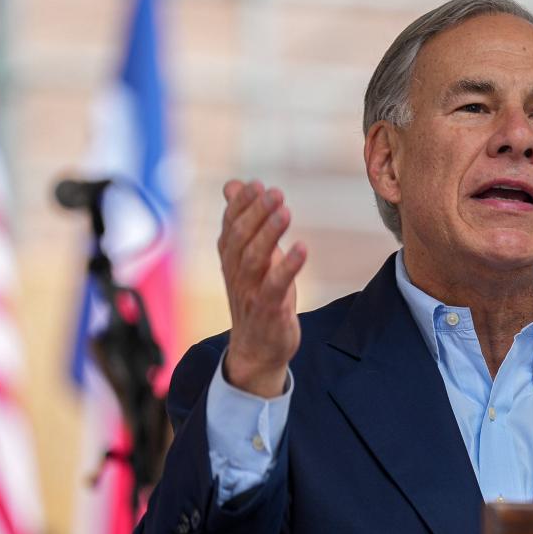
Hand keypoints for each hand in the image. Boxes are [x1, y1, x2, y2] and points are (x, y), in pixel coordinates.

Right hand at [217, 179, 306, 397]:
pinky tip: (302, 248)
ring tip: (285, 211)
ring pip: (254, 258)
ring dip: (269, 233)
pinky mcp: (267, 310)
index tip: (256, 184)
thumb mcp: (251, 256)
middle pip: (241, 238)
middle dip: (256, 212)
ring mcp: (250, 291)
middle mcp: (236, 272)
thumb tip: (233, 184)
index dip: (241, 205)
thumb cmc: (257, 296)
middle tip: (274, 192)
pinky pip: (275, 285)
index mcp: (231, 258)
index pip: (231, 226)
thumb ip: (244, 222)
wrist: (257, 349)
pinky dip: (288, 266)